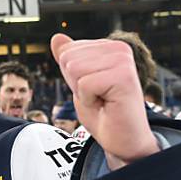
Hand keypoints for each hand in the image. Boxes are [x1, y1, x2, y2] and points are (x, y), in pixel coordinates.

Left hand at [50, 34, 158, 168]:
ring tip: (103, 100)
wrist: (123, 141)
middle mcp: (119, 49)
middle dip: (76, 84)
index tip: (93, 90)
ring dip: (83, 93)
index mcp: (110, 47)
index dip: (72, 78)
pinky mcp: (124, 77)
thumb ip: (70, 59)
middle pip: (68, 59)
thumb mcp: (79, 83)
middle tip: (98, 97)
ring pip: (75, 69)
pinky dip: (89, 100)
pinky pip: (85, 84)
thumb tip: (56, 37)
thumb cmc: (104, 114)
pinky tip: (107, 105)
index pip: (67, 52)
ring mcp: (123, 61)